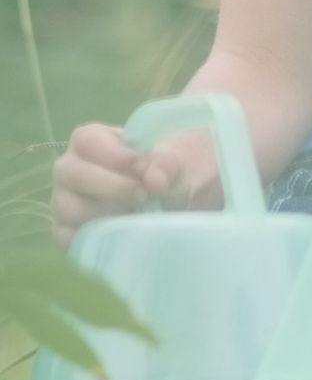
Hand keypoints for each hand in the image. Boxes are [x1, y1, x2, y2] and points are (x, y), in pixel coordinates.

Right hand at [50, 123, 220, 245]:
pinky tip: (123, 235)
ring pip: (68, 209)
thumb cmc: (169, 174)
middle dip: (112, 186)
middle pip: (71, 174)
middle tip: (143, 195)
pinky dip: (95, 238)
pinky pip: (68, 238)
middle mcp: (71, 170)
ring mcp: (65, 203)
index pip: (88, 141)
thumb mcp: (179, 163)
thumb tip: (153, 179)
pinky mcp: (67, 233)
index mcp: (92, 142)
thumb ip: (169, 164)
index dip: (117, 157)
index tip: (145, 170)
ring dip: (105, 214)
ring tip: (135, 214)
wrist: (175, 207)